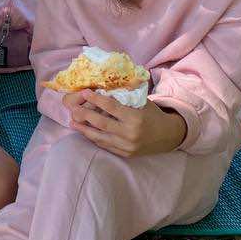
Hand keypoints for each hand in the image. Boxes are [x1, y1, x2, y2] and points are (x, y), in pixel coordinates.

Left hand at [63, 91, 186, 156]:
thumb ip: (125, 96)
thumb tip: (105, 85)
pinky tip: (86, 132)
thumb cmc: (152, 114)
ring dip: (84, 130)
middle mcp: (130, 133)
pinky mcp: (125, 154)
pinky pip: (106, 146)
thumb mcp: (142, 102)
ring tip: (72, 123)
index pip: (111, 107)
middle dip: (85, 115)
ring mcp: (127, 146)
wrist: (168, 136)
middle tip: (72, 108)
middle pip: (101, 123)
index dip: (96, 99)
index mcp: (135, 118)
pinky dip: (94, 138)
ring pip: (100, 137)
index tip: (84, 92)